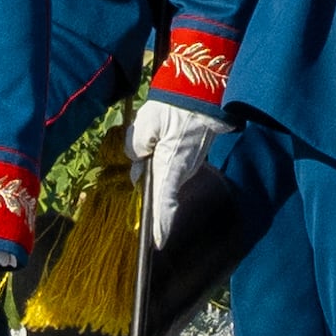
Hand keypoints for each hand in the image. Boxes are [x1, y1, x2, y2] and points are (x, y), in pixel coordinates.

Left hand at [131, 93, 229, 246]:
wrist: (200, 91)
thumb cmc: (173, 108)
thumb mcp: (144, 126)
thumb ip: (135, 147)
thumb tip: (137, 159)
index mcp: (170, 167)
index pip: (164, 203)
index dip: (160, 225)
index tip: (158, 244)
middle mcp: (181, 171)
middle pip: (159, 191)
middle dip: (146, 188)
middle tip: (139, 170)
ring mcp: (188, 163)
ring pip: (163, 176)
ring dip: (151, 170)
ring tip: (147, 147)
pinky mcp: (189, 154)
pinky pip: (170, 166)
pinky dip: (160, 162)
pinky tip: (156, 143)